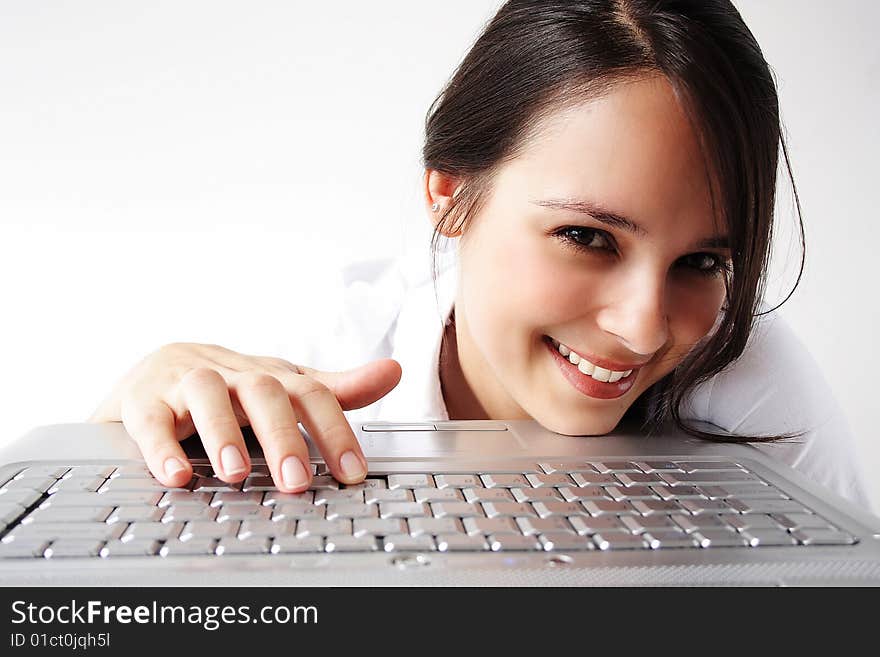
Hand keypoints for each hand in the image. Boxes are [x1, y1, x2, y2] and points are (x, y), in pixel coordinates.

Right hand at [89, 342, 401, 491]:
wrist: (151, 375)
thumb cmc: (230, 388)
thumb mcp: (283, 387)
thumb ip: (335, 388)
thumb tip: (393, 371)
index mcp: (268, 375)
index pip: (310, 392)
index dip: (334, 429)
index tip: (353, 472)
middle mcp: (231, 373)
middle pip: (262, 391)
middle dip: (282, 436)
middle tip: (297, 480)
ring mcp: (183, 382)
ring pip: (205, 394)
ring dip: (224, 434)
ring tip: (238, 474)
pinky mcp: (141, 401)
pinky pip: (150, 420)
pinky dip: (162, 447)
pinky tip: (177, 475)